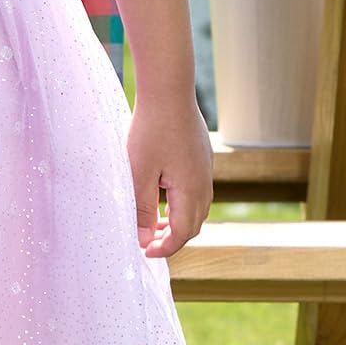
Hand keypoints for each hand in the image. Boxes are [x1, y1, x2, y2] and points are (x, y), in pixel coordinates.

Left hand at [127, 97, 214, 257]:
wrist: (168, 91)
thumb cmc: (150, 131)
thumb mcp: (139, 174)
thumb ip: (143, 210)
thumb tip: (144, 240)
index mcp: (191, 190)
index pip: (183, 233)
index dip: (165, 248)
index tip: (145, 252)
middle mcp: (204, 182)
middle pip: (194, 223)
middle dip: (172, 237)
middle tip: (148, 241)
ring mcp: (206, 168)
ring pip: (197, 206)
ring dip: (177, 220)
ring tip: (154, 223)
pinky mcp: (201, 156)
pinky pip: (196, 189)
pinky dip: (181, 202)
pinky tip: (163, 194)